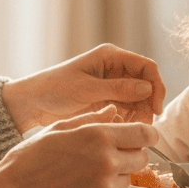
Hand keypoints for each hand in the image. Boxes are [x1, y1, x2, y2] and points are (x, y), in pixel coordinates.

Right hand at [0, 105, 157, 187]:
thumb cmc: (28, 160)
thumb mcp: (58, 129)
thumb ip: (91, 118)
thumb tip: (113, 111)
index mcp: (98, 136)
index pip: (144, 133)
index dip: (147, 134)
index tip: (144, 137)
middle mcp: (107, 161)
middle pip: (142, 158)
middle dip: (132, 155)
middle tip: (113, 155)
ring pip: (128, 179)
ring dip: (117, 175)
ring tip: (88, 173)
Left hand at [2, 43, 165, 131]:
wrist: (32, 103)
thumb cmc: (54, 89)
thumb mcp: (86, 89)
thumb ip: (117, 88)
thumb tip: (147, 88)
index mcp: (110, 57)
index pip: (146, 67)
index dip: (156, 85)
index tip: (156, 108)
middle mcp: (114, 69)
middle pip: (145, 85)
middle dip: (148, 104)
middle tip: (144, 126)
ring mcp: (111, 86)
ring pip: (138, 100)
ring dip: (139, 114)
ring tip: (132, 130)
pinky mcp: (106, 102)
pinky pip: (127, 110)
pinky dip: (129, 120)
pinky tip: (121, 129)